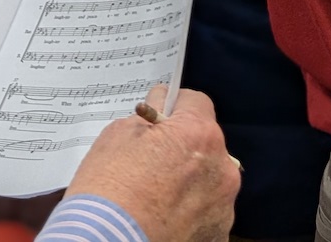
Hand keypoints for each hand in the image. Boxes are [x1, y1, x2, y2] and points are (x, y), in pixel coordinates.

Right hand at [66, 87, 238, 241]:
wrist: (107, 241)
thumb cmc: (109, 188)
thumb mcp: (119, 134)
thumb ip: (149, 117)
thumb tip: (160, 108)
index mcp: (199, 134)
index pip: (196, 104)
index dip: (177, 108)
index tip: (163, 117)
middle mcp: (221, 166)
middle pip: (206, 144)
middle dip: (184, 148)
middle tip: (154, 162)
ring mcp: (223, 204)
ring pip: (209, 179)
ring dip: (191, 181)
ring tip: (157, 195)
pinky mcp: (218, 233)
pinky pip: (207, 212)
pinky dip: (191, 213)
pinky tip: (165, 217)